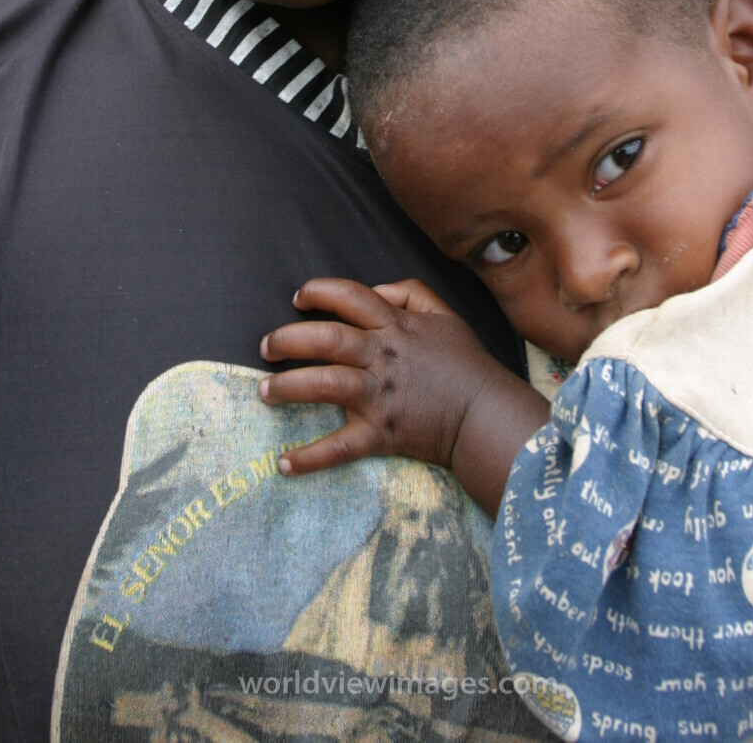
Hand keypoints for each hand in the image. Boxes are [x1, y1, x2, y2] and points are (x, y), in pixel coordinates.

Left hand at [259, 277, 548, 514]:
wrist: (488, 415)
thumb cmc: (467, 364)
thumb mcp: (446, 315)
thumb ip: (411, 293)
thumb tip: (376, 289)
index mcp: (396, 326)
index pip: (350, 296)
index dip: (319, 291)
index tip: (298, 298)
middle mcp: (383, 357)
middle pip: (326, 338)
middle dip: (288, 339)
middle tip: (266, 347)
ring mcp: (380, 396)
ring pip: (324, 384)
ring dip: (288, 387)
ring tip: (264, 391)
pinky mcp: (381, 434)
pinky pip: (340, 446)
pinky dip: (309, 457)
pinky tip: (284, 463)